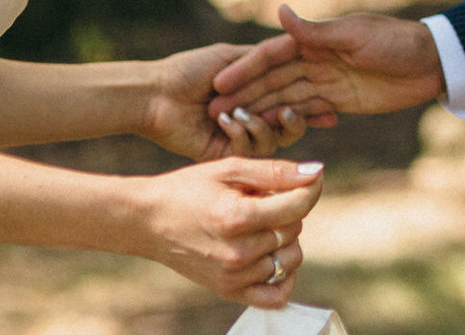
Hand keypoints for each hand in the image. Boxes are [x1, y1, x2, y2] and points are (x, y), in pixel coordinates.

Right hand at [134, 156, 322, 308]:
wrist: (148, 221)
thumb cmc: (188, 189)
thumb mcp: (229, 169)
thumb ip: (276, 171)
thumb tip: (316, 172)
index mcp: (237, 217)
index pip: (298, 206)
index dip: (311, 187)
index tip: (308, 178)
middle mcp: (237, 252)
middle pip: (294, 229)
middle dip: (288, 209)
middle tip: (262, 199)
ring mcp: (233, 276)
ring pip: (291, 258)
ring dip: (285, 238)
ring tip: (260, 224)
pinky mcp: (229, 291)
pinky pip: (276, 295)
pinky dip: (284, 277)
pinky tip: (273, 256)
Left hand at [145, 44, 307, 160]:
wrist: (157, 92)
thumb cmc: (192, 69)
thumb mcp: (235, 57)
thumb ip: (268, 59)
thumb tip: (302, 51)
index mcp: (259, 95)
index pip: (295, 102)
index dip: (312, 107)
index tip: (330, 110)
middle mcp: (254, 118)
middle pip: (290, 126)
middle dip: (295, 121)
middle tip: (291, 113)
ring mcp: (240, 138)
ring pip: (273, 142)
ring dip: (261, 125)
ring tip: (243, 112)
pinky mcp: (225, 154)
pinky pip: (249, 151)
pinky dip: (241, 133)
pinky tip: (225, 119)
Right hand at [209, 4, 443, 121]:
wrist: (431, 62)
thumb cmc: (395, 42)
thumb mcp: (355, 35)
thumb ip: (316, 31)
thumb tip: (280, 11)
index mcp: (315, 39)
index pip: (271, 55)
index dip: (244, 70)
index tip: (217, 85)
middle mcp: (315, 58)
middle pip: (272, 79)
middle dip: (243, 94)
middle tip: (212, 113)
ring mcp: (326, 80)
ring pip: (285, 97)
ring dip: (259, 110)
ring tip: (230, 127)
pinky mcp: (338, 100)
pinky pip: (306, 111)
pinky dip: (287, 121)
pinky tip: (267, 135)